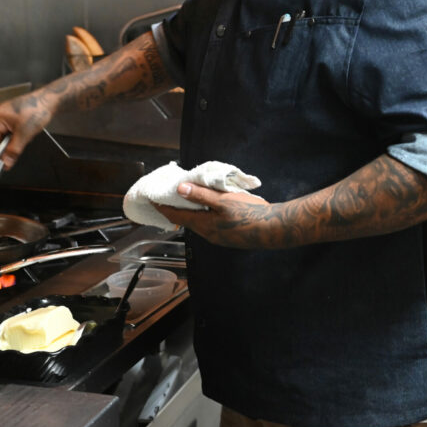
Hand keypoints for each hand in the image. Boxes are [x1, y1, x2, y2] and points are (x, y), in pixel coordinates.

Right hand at [0, 91, 55, 168]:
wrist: (50, 100)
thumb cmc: (38, 109)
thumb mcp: (25, 134)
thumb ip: (13, 150)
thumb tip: (6, 161)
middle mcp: (0, 115)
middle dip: (0, 151)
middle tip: (4, 163)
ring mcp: (7, 116)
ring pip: (4, 136)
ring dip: (9, 145)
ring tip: (16, 150)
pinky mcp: (15, 117)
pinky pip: (10, 132)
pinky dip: (14, 139)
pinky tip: (22, 141)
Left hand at [153, 183, 271, 247]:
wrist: (274, 228)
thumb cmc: (250, 213)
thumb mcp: (224, 200)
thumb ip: (201, 195)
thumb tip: (180, 190)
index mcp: (204, 225)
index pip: (176, 217)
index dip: (162, 208)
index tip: (152, 200)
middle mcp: (208, 234)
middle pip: (186, 220)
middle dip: (176, 209)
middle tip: (169, 195)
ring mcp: (219, 236)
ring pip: (198, 222)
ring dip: (191, 211)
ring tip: (187, 197)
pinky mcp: (228, 235)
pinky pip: (209, 223)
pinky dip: (203, 213)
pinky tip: (209, 205)